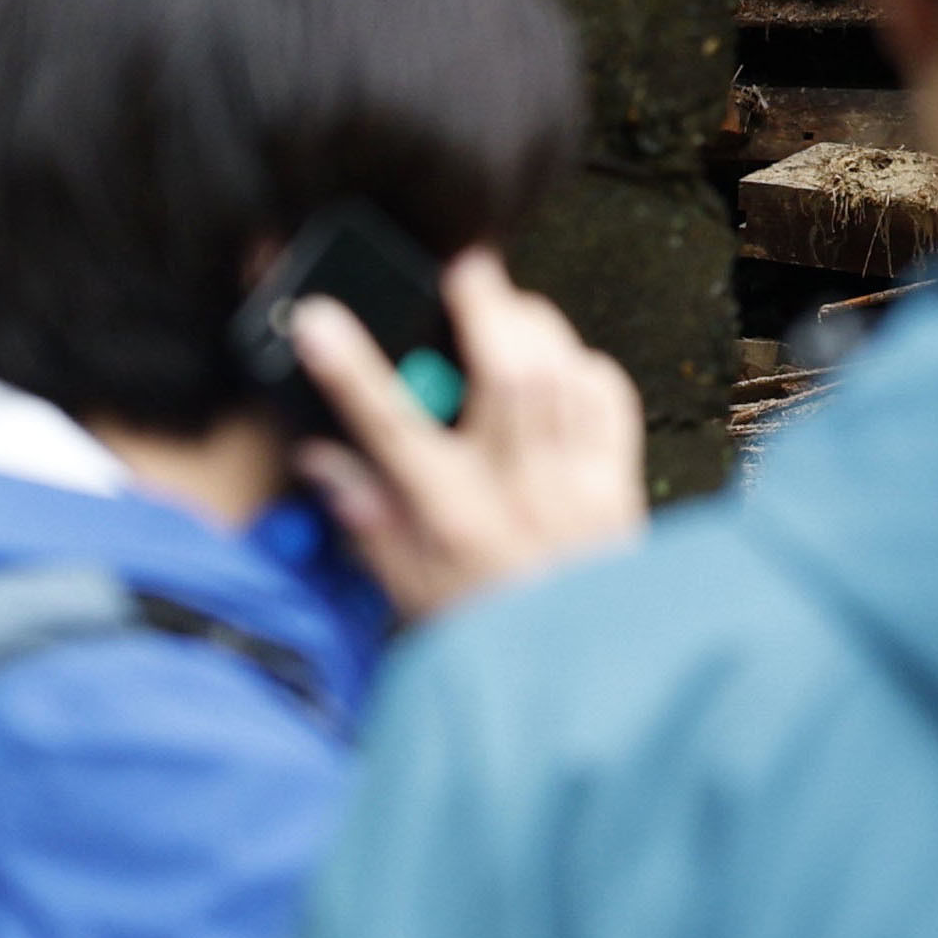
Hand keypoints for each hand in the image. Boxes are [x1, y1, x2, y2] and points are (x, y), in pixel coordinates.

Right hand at [292, 250, 648, 621]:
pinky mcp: (620, 481)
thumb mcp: (400, 586)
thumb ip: (364, 515)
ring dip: (535, 327)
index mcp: (449, 518)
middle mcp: (516, 492)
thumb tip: (320, 453)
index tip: (316, 317)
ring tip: (506, 306)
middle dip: (484, 309)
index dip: (351, 367)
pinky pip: (609, 399)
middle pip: (507, 377)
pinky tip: (560, 363)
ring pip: (563, 376)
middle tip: (464, 266)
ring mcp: (576, 483)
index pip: (390, 428)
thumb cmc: (481, 627)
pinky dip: (584, 367)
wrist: (577, 672)